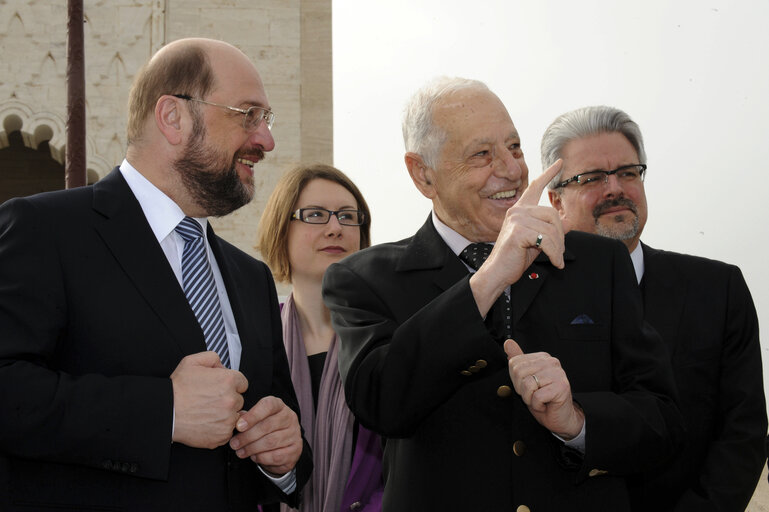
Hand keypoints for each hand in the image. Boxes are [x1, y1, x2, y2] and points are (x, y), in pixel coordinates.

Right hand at [170, 351, 247, 448]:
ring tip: (207, 412)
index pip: (242, 383)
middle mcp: (231, 400)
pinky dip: (219, 428)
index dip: (231, 385)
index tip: (220, 388)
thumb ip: (213, 358)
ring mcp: (228, 419)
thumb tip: (223, 367)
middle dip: (228, 399)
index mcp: (228, 381)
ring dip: (226, 415)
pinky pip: (228, 431)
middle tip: (211, 400)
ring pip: (235, 416)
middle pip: (239, 400)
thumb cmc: (177, 388)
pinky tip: (206, 422)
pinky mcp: (222, 435)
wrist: (165, 412)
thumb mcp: (192, 362)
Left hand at [229, 396, 302, 475]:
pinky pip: (276, 456)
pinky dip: (261, 457)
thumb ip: (247, 418)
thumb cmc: (267, 430)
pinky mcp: (295, 450)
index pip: (268, 405)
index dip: (253, 415)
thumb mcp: (258, 419)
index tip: (239, 426)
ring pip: (270, 442)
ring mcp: (294, 434)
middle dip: (247, 436)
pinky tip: (254, 457)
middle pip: (267, 426)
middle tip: (234, 443)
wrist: (284, 447)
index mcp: (279, 406)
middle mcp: (289, 418)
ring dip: (252, 448)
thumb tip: (236, 420)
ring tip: (240, 452)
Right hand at [470, 160, 565, 315]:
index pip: (535, 187)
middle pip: (553, 214)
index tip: (559, 163)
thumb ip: (549, 229)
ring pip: (552, 229)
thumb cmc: (514, 258)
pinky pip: (546, 240)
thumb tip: (567, 222)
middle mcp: (517, 210)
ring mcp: (516, 219)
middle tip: (559, 253)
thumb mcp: (536, 241)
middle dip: (560, 236)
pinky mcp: (518, 231)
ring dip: (558, 248)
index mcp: (520, 210)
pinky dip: (554, 254)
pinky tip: (553, 262)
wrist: (498, 273)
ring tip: (555, 259)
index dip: (549, 174)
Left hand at [504, 339, 583, 438]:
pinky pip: (537, 397)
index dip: (516, 380)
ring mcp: (558, 373)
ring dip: (529, 399)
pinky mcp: (561, 387)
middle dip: (522, 390)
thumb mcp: (525, 379)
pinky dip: (537, 405)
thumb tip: (508, 343)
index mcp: (542, 357)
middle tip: (534, 395)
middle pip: (519, 373)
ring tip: (539, 400)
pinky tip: (546, 405)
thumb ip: (517, 360)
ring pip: (527, 385)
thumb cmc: (543, 399)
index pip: (514, 363)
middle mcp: (551, 362)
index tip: (528, 387)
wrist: (560, 417)